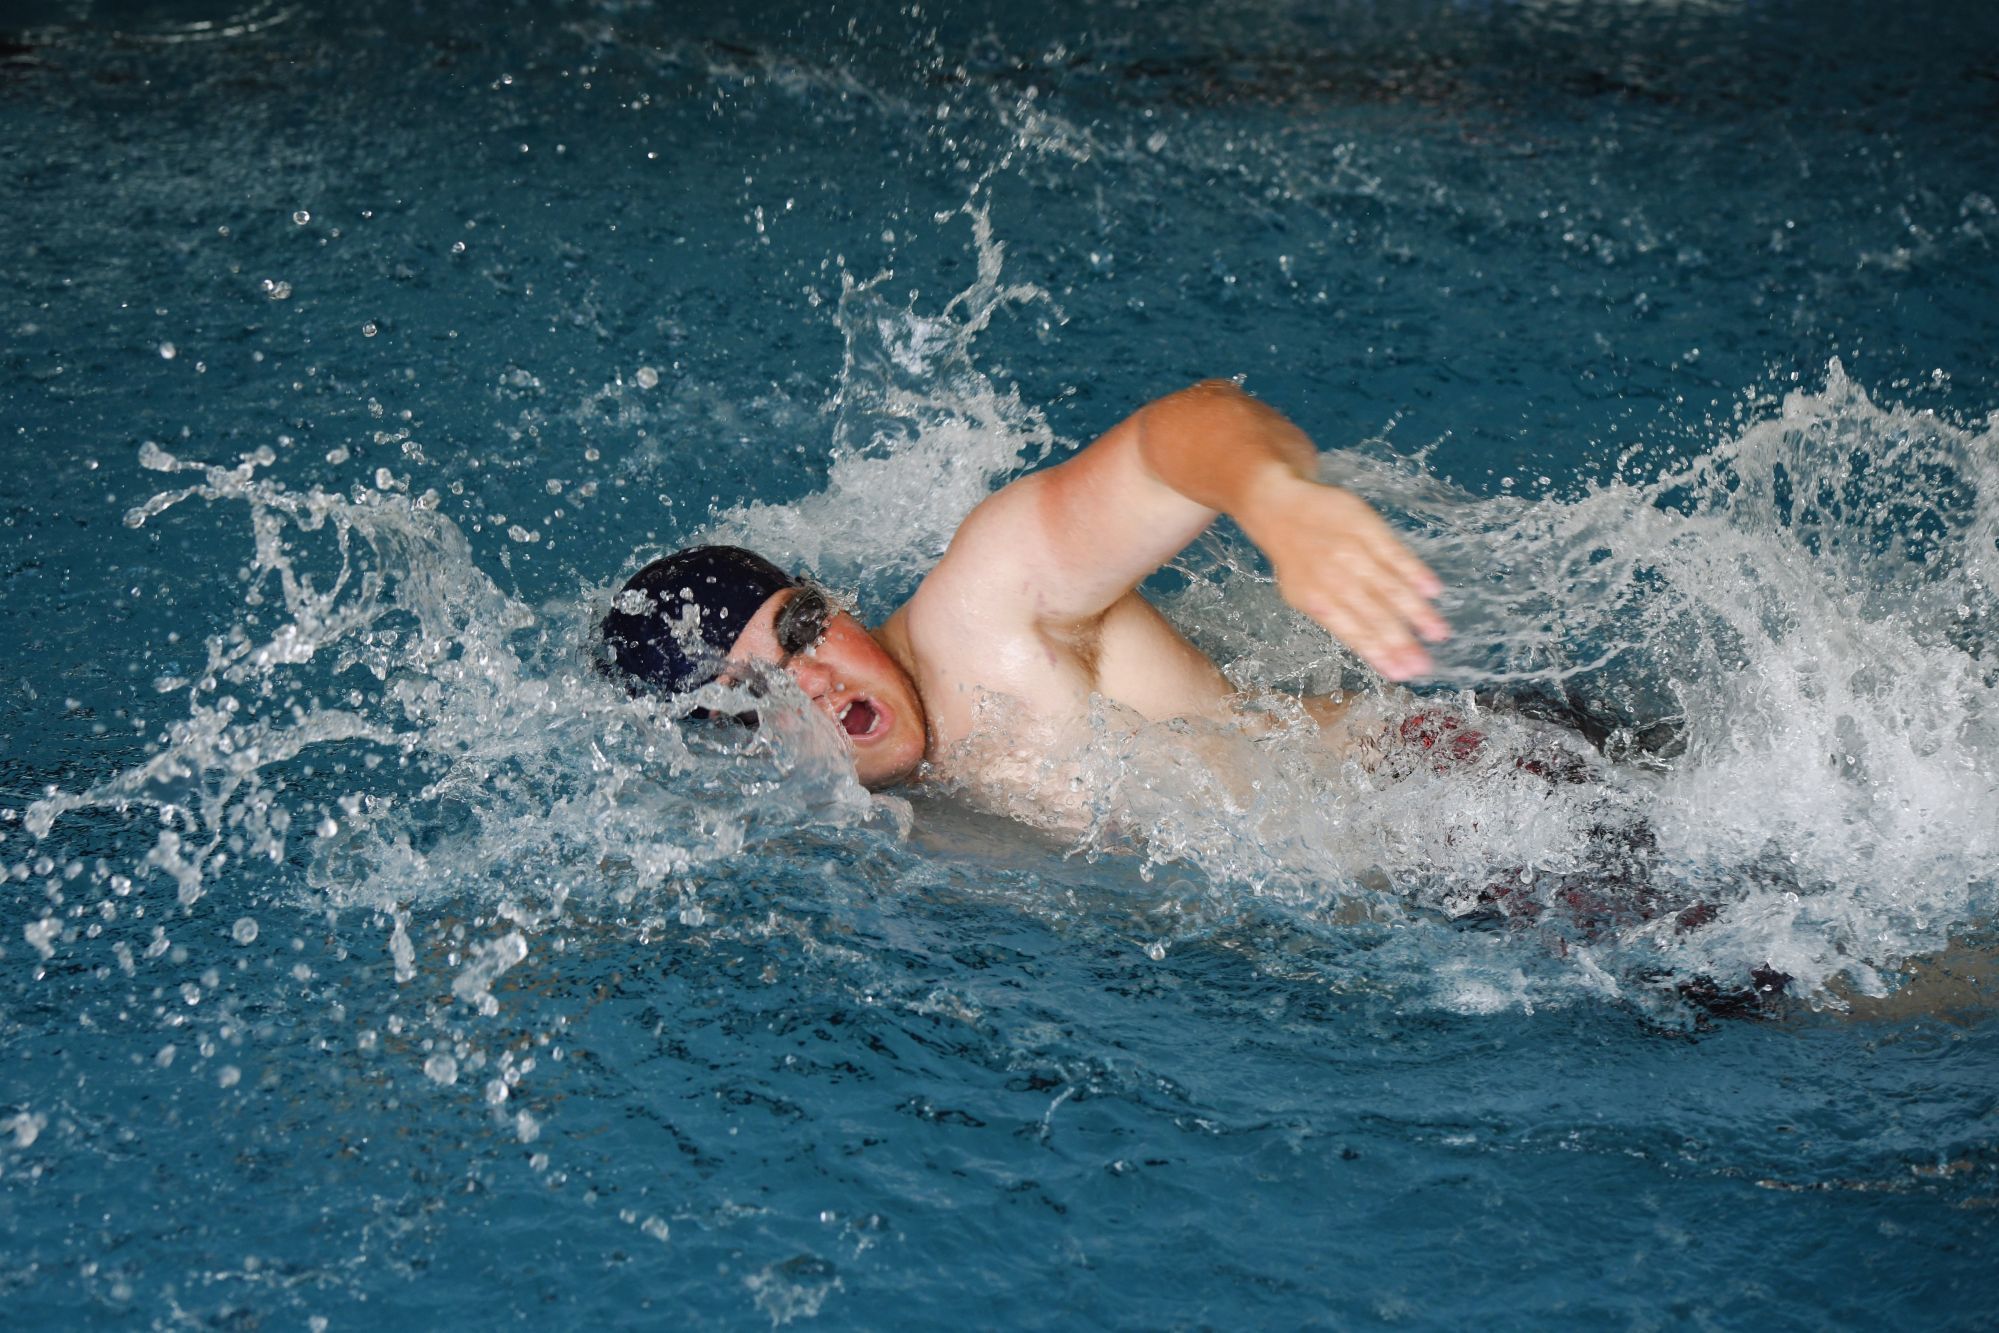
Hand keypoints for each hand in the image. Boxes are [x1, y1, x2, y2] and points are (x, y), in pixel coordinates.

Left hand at [1240, 474, 1448, 680]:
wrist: (1280, 508)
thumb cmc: (1296, 559)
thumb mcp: (1301, 594)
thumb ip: (1335, 617)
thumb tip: (1374, 648)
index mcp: (1317, 600)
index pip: (1354, 633)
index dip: (1379, 654)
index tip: (1402, 674)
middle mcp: (1335, 578)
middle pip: (1375, 615)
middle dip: (1402, 642)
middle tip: (1424, 665)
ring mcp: (1352, 552)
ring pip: (1389, 587)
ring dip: (1416, 612)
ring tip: (1439, 633)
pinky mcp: (1366, 527)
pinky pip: (1394, 552)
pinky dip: (1414, 572)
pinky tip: (1433, 590)